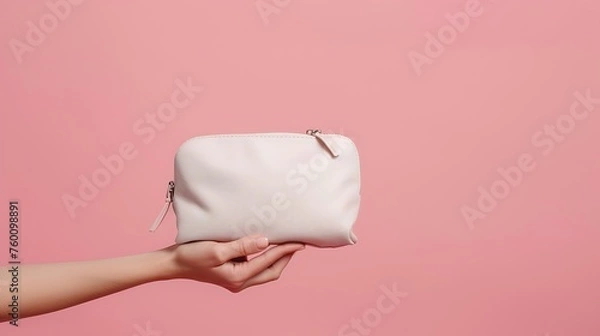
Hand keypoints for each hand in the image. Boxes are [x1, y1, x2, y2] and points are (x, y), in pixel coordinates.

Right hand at [168, 235, 304, 292]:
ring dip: (276, 257)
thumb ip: (242, 246)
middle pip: (272, 271)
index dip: (286, 250)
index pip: (269, 262)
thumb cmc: (192, 256)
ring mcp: (236, 278)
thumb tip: (265, 241)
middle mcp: (240, 281)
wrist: (173, 263)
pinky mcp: (232, 272)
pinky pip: (255, 266)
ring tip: (286, 241)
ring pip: (265, 270)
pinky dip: (264, 256)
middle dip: (286, 257)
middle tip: (298, 242)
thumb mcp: (218, 250)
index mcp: (239, 277)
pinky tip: (265, 243)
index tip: (299, 241)